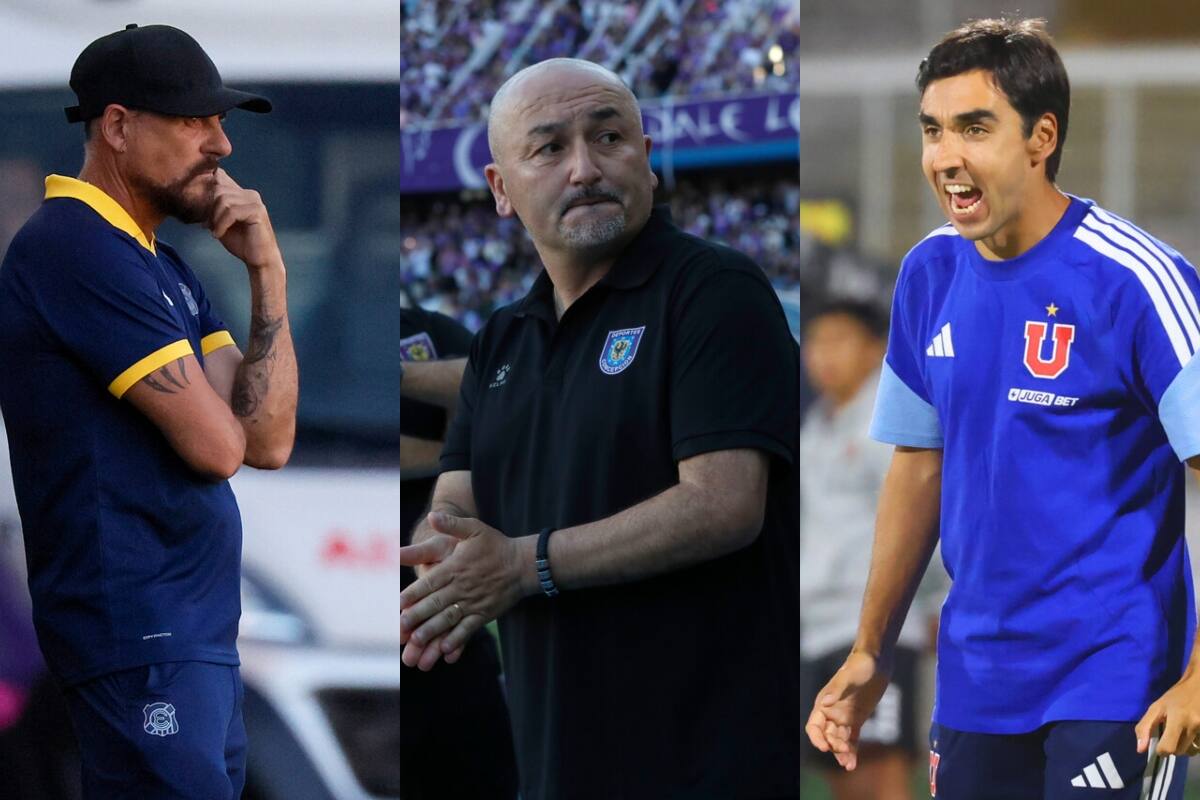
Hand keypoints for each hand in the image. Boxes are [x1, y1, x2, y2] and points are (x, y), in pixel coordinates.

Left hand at [208, 169, 281, 268]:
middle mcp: (250, 194)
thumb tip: (195, 194)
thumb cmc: (241, 242)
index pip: (220, 177)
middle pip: (219, 189)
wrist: (259, 260)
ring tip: (216, 232)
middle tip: (209, 226)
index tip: (206, 212)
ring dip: (215, 218)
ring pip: (224, 200)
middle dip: (210, 209)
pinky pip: (231, 212)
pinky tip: (219, 235)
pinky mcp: (257, 212)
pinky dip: (221, 225)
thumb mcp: (221, 221)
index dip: (208, 189)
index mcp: (243, 194)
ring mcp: (255, 202)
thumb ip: (213, 207)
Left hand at [398, 512, 529, 669]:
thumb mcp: (474, 528)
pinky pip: (469, 629)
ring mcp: (474, 602)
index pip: (429, 583)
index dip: (412, 594)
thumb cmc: (496, 545)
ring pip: (449, 619)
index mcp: (455, 567)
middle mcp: (462, 586)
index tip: (397, 604)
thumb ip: (451, 524)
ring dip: (432, 631)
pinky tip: (446, 650)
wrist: (524, 564)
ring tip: (417, 642)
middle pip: (436, 603)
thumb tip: (432, 515)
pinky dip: (457, 640)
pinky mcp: (485, 614)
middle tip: (400, 628)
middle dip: (417, 616)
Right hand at [804, 650, 890, 770]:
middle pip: (827, 736)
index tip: (825, 748)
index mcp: (824, 702)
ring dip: (842, 753)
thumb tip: (826, 702)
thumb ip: (838, 688)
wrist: (876, 662)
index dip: (817, 738)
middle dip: (834, 746)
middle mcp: (831, 712)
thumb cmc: (860, 664)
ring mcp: (844, 717)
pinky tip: (853, 763)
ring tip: (849, 765)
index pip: (814, 726)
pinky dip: (852, 751)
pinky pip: (852, 739)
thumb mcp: (849, 675)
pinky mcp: (857, 719)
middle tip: (845, 752)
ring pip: (839, 740)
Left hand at [1136, 669, 1199, 755]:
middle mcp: (1194, 725)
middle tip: (1170, 735)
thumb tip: (1140, 749)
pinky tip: (1192, 732)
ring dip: (1184, 747)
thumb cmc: (1176, 696)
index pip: (1168, 748)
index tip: (1159, 744)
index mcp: (1178, 718)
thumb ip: (1145, 727)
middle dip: (1172, 747)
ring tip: (1182, 733)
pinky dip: (1195, 744)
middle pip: (1180, 751)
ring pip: (1192, 751)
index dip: (1161, 750)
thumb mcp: (1156, 707)